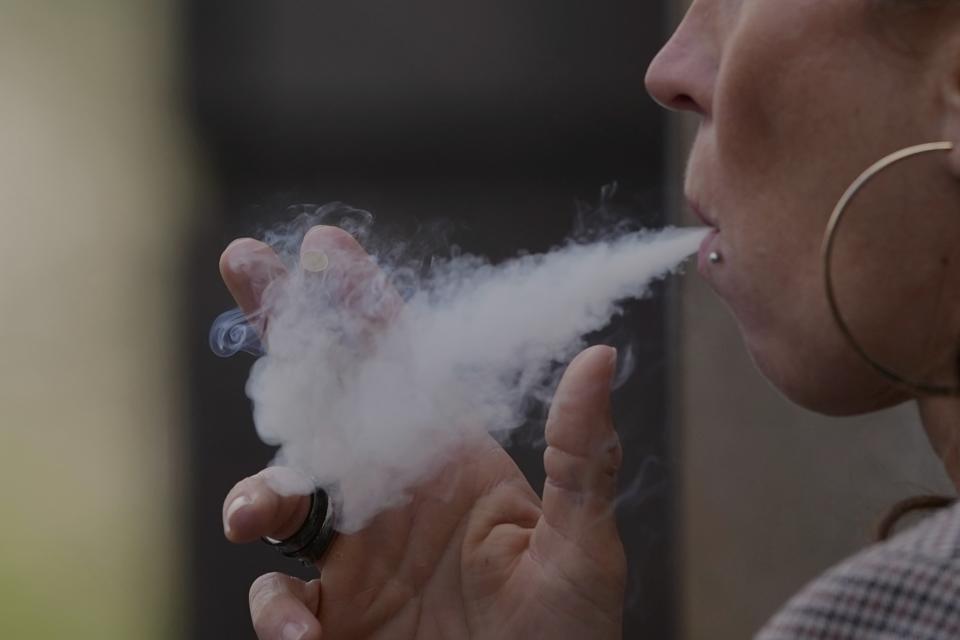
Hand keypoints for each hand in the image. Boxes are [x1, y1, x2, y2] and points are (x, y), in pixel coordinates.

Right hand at [219, 226, 626, 639]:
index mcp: (450, 456)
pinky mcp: (328, 617)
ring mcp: (354, 554)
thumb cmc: (567, 637)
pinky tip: (307, 638)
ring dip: (255, 495)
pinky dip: (277, 614)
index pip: (400, 364)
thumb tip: (600, 356)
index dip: (363, 303)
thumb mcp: (581, 545)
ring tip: (251, 514)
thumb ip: (581, 456)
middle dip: (284, 329)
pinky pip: (277, 599)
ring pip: (280, 495)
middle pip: (325, 396)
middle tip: (246, 261)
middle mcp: (392, 490)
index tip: (327, 246)